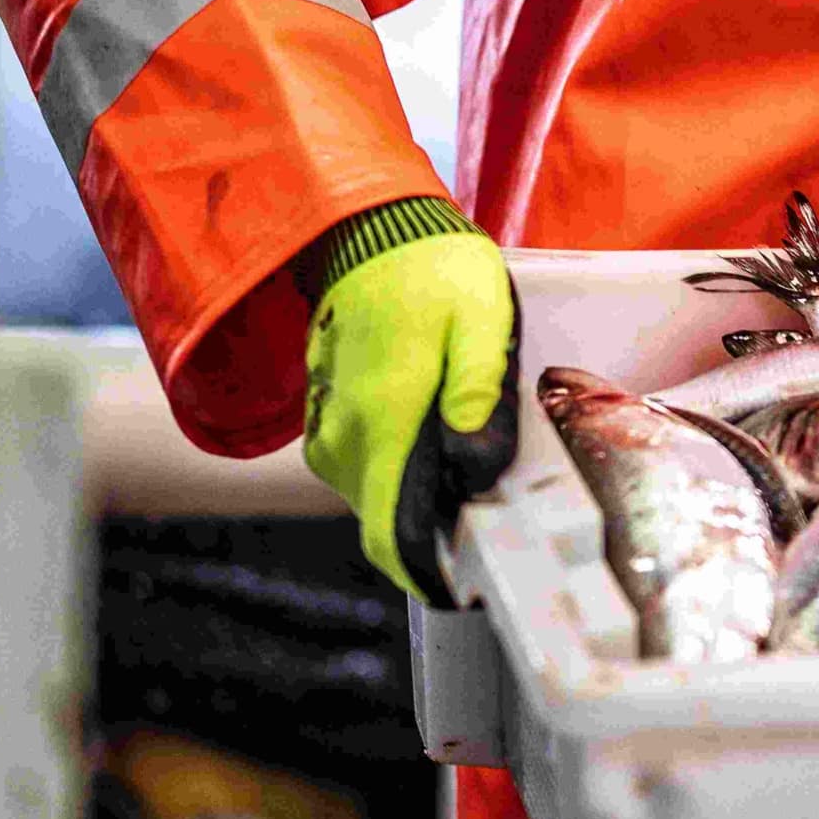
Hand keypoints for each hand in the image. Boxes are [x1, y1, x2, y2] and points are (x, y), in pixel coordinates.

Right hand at [304, 224, 519, 601]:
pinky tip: (437, 444)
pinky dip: (398, 472)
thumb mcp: (480, 321)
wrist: (372, 232)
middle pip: (386, 523)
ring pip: (374, 497)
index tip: (463, 586)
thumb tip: (472, 461)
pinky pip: (363, 469)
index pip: (388, 535)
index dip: (424, 574)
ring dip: (416, 500)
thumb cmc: (434, 273)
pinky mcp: (327, 416)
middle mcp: (342, 437)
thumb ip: (477, 392)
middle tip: (490, 518)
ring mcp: (328, 429)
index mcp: (382, 422)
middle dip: (433, 534)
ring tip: (469, 474)